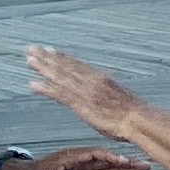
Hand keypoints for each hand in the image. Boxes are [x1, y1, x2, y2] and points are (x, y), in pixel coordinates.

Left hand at [26, 44, 141, 136]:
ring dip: (43, 68)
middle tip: (32, 49)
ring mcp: (85, 92)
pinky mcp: (81, 105)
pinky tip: (34, 85)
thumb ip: (109, 92)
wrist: (139, 120)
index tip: (49, 50)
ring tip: (29, 61)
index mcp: (100, 78)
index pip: (77, 65)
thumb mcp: (121, 98)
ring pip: (60, 77)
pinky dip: (46, 89)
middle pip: (65, 67)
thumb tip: (106, 93)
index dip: (61, 57)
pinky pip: (60, 95)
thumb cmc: (134, 114)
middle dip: (47, 58)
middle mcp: (91, 81)